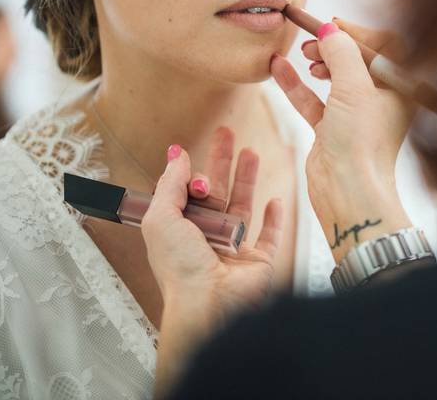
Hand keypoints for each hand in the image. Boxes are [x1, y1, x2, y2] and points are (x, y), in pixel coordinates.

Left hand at [142, 142, 282, 320]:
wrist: (208, 303)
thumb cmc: (180, 267)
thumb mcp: (161, 218)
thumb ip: (170, 184)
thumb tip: (176, 155)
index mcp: (180, 231)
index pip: (187, 195)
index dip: (190, 176)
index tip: (192, 159)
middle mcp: (207, 238)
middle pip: (217, 193)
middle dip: (222, 163)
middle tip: (226, 135)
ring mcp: (234, 249)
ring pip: (243, 207)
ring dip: (247, 180)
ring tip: (251, 152)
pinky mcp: (259, 260)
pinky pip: (270, 236)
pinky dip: (274, 218)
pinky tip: (275, 200)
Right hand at [270, 18, 413, 261]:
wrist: (348, 192)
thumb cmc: (362, 143)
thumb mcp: (354, 88)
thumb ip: (342, 53)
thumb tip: (330, 29)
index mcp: (401, 89)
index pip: (387, 47)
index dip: (360, 33)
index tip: (334, 25)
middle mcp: (382, 100)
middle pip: (358, 59)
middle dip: (335, 46)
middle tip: (313, 42)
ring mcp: (356, 116)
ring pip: (335, 78)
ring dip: (318, 63)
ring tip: (302, 55)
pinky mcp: (332, 131)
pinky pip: (313, 100)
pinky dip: (297, 84)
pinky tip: (278, 66)